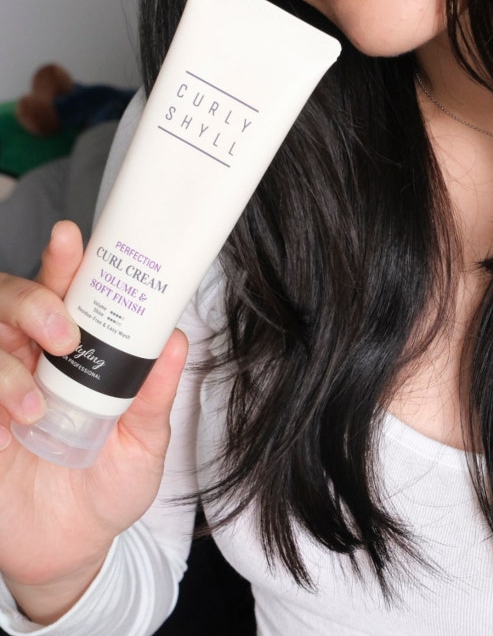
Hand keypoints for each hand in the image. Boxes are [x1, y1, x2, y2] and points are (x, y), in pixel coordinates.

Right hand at [0, 221, 187, 623]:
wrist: (72, 548)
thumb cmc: (109, 484)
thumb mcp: (144, 441)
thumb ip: (154, 394)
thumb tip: (180, 341)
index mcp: (76, 355)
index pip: (66, 295)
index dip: (64, 263)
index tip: (74, 239)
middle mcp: (30, 361)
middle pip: (10, 300)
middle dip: (31, 300)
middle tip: (62, 330)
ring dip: (7, 363)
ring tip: (38, 403)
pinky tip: (14, 421)